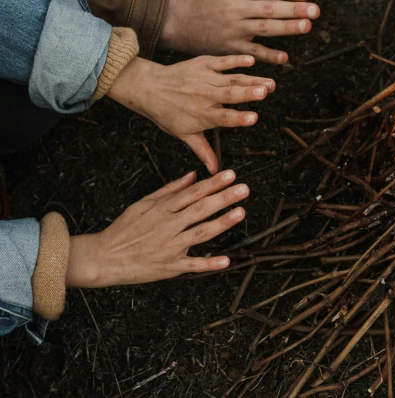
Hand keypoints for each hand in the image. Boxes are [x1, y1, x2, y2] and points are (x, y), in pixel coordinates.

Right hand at [65, 170, 247, 286]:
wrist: (104, 257)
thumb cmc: (124, 229)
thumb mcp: (143, 203)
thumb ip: (169, 189)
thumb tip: (192, 175)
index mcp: (162, 209)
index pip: (192, 192)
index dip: (212, 183)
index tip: (230, 174)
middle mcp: (168, 226)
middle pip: (200, 209)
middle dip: (223, 198)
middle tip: (244, 188)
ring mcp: (170, 247)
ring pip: (200, 233)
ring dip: (222, 223)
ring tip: (241, 212)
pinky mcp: (170, 267)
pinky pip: (192, 266)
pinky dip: (209, 264)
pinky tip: (226, 260)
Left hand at [108, 54, 273, 172]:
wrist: (150, 87)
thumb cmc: (167, 112)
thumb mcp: (184, 134)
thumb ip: (202, 150)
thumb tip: (215, 170)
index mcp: (202, 114)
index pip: (223, 118)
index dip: (239, 118)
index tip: (254, 118)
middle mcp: (205, 95)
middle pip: (230, 94)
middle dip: (249, 92)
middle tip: (266, 91)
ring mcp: (205, 78)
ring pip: (232, 78)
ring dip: (251, 79)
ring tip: (269, 82)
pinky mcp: (203, 63)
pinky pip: (222, 61)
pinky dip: (236, 60)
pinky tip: (251, 60)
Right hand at [159, 0, 319, 63]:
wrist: (181, 23)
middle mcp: (235, 9)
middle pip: (268, 8)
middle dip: (293, 9)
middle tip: (315, 10)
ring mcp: (233, 30)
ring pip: (263, 29)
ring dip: (286, 28)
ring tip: (307, 26)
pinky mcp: (230, 48)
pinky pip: (252, 52)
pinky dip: (268, 56)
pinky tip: (285, 58)